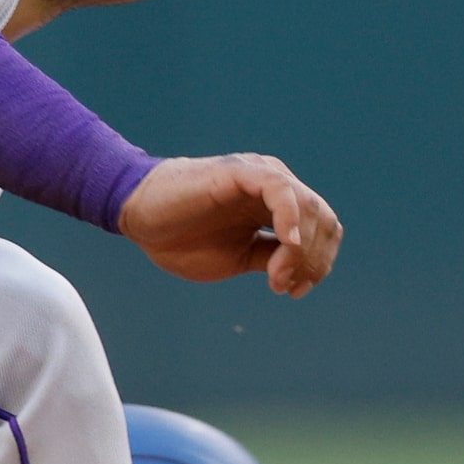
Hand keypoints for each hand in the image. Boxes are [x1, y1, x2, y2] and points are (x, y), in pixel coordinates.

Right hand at [118, 154, 341, 296]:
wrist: (140, 219)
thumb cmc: (183, 239)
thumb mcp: (239, 258)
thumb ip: (271, 259)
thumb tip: (299, 274)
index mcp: (278, 208)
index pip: (322, 229)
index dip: (318, 263)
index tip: (294, 291)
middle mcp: (276, 188)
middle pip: (323, 220)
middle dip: (312, 261)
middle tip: (283, 287)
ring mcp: (260, 176)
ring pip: (309, 206)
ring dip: (301, 249)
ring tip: (275, 276)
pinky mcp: (240, 172)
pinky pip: (279, 188)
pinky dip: (290, 217)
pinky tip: (286, 243)